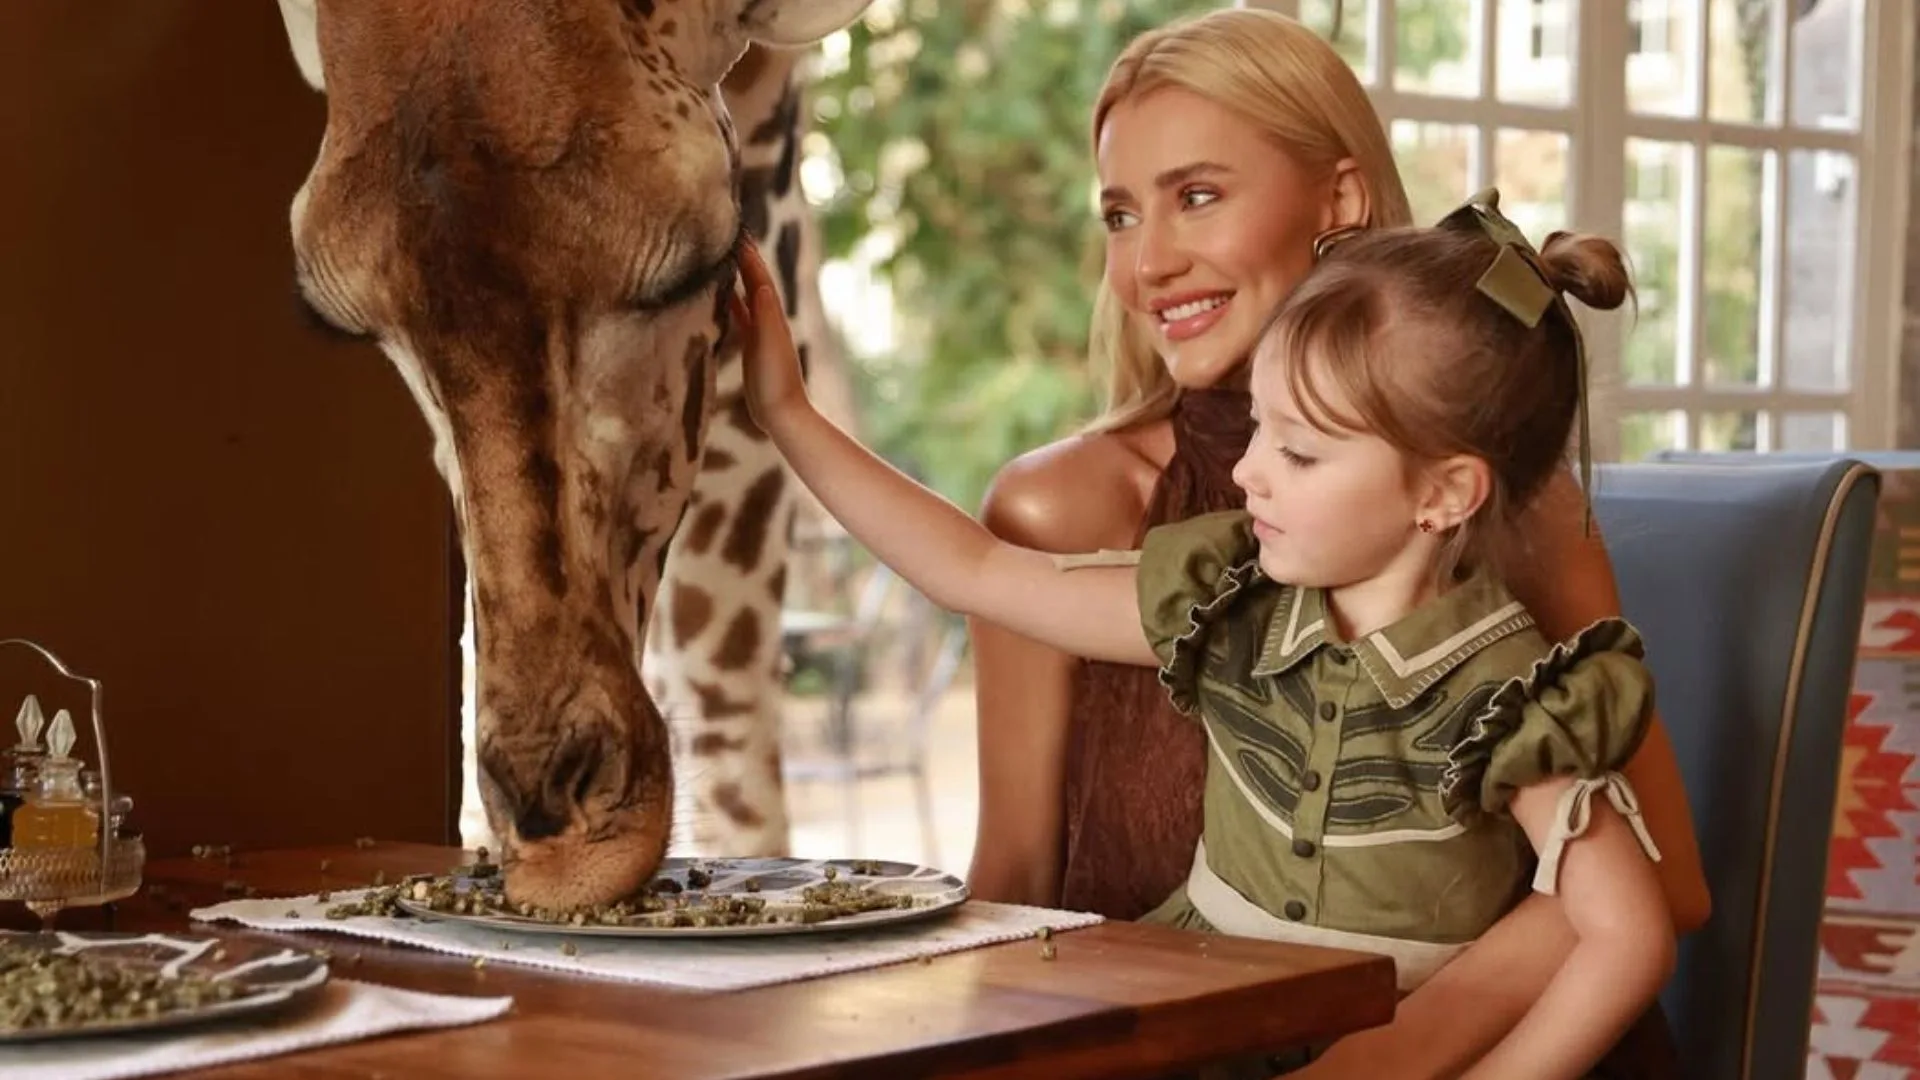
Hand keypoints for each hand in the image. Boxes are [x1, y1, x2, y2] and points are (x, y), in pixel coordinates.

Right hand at [731, 239, 807, 435]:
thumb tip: (762, 286)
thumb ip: (765, 318)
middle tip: (729, 231)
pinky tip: (722, 294)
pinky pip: (739, 315)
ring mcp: (760, 332)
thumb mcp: (769, 348)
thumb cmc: (776, 381)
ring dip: (737, 274)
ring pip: (746, 294)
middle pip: (754, 279)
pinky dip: (732, 300)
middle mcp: (768, 319)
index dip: (748, 254)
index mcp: (772, 316)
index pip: (758, 277)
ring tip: (723, 253)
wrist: (782, 413)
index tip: (735, 229)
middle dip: (743, 256)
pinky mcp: (752, 346)